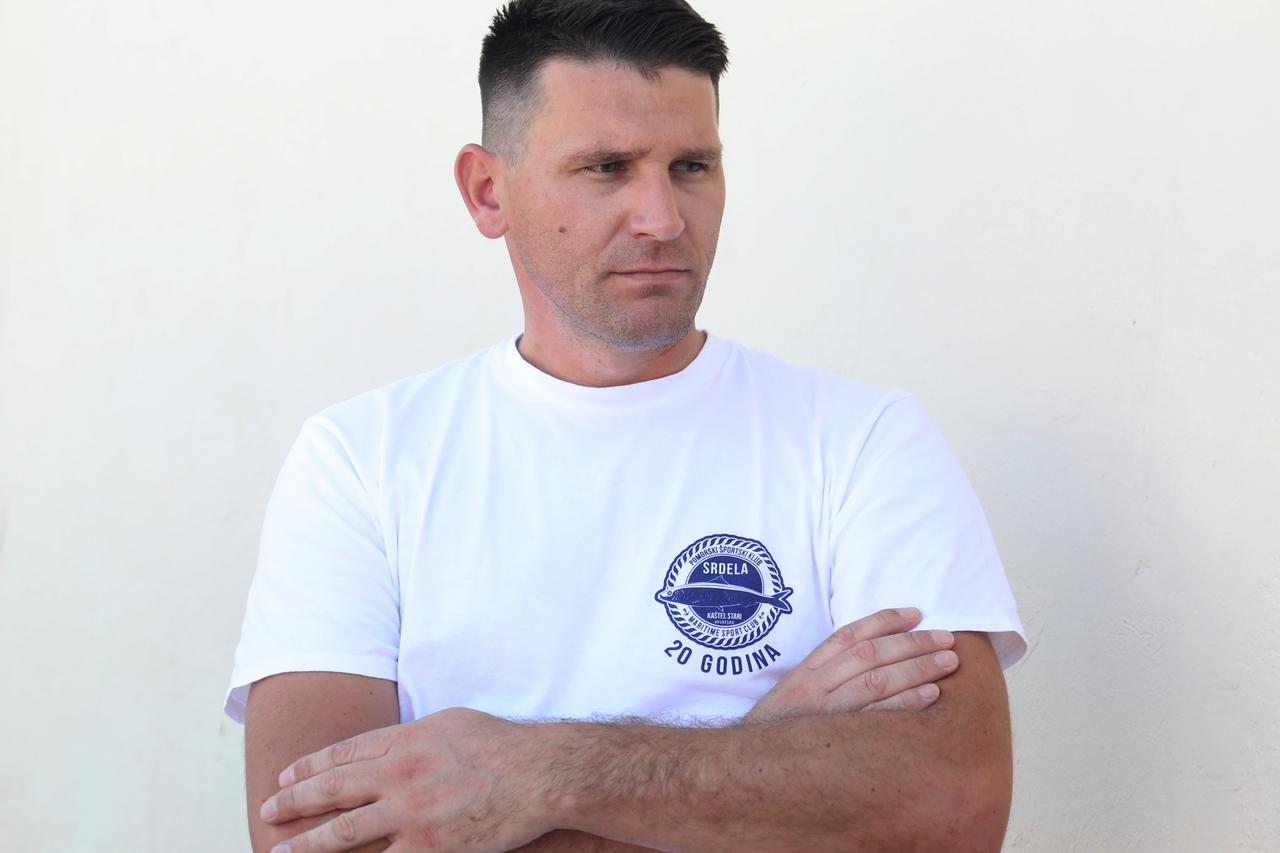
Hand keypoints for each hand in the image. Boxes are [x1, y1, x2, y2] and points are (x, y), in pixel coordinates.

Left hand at [259, 707, 551, 852]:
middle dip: (293, 803)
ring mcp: (411, 815)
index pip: (342, 754)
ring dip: (307, 844)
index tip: (285, 778)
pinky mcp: (429, 848)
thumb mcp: (449, 722)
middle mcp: (399, 776)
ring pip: (344, 834)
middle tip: (267, 812)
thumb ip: (411, 735)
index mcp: (404, 741)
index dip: (308, 767)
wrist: (537, 774)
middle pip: (332, 790)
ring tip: (281, 851)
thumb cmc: (499, 743)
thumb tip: (386, 745)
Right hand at [744, 607, 957, 722]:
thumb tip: (873, 660)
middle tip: (947, 638)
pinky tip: (932, 695)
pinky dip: (907, 702)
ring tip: (949, 662)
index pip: (849, 634)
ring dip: (917, 668)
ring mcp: (826, 711)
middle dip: (912, 643)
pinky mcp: (836, 737)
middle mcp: (815, 684)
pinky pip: (877, 715)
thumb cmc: (781, 730)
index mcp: (807, 669)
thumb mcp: (796, 693)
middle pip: (871, 654)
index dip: (884, 620)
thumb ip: (827, 675)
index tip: (915, 613)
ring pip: (877, 680)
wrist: (750, 767)